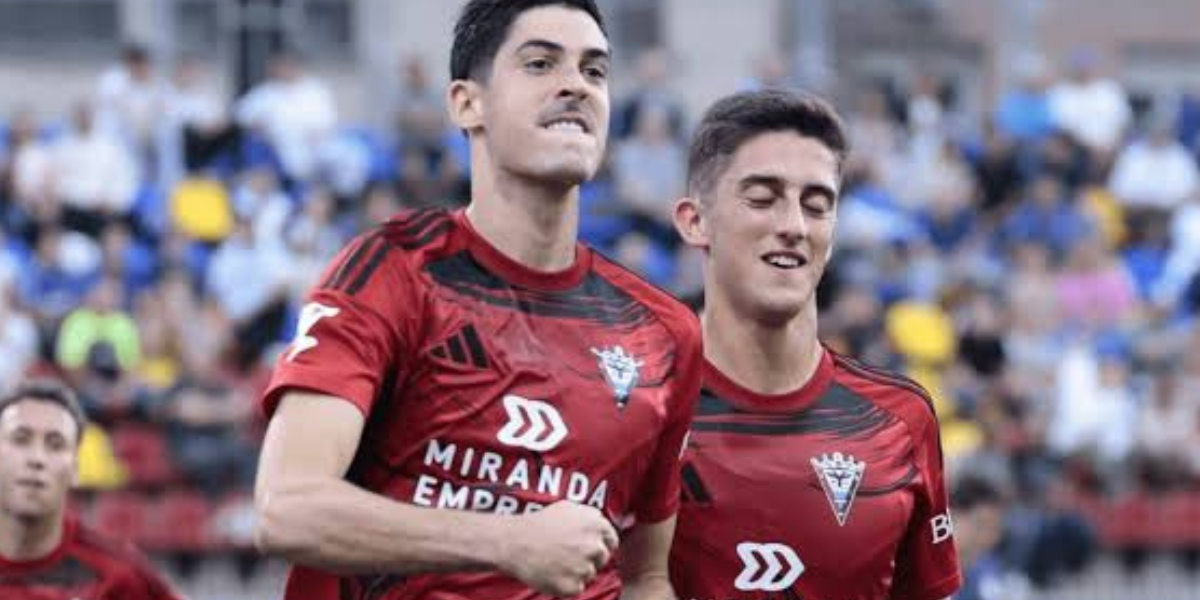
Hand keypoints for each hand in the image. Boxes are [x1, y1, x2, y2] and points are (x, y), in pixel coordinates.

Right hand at [499, 502, 618, 596]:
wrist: (515, 543)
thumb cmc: (540, 524)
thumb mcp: (569, 508)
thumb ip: (591, 517)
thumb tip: (603, 526)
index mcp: (597, 525)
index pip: (612, 541)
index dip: (601, 545)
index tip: (590, 549)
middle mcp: (594, 546)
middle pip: (602, 559)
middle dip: (589, 558)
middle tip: (568, 555)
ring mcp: (584, 568)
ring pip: (589, 575)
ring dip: (577, 571)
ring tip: (556, 561)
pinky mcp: (572, 586)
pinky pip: (577, 588)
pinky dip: (566, 584)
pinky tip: (553, 572)